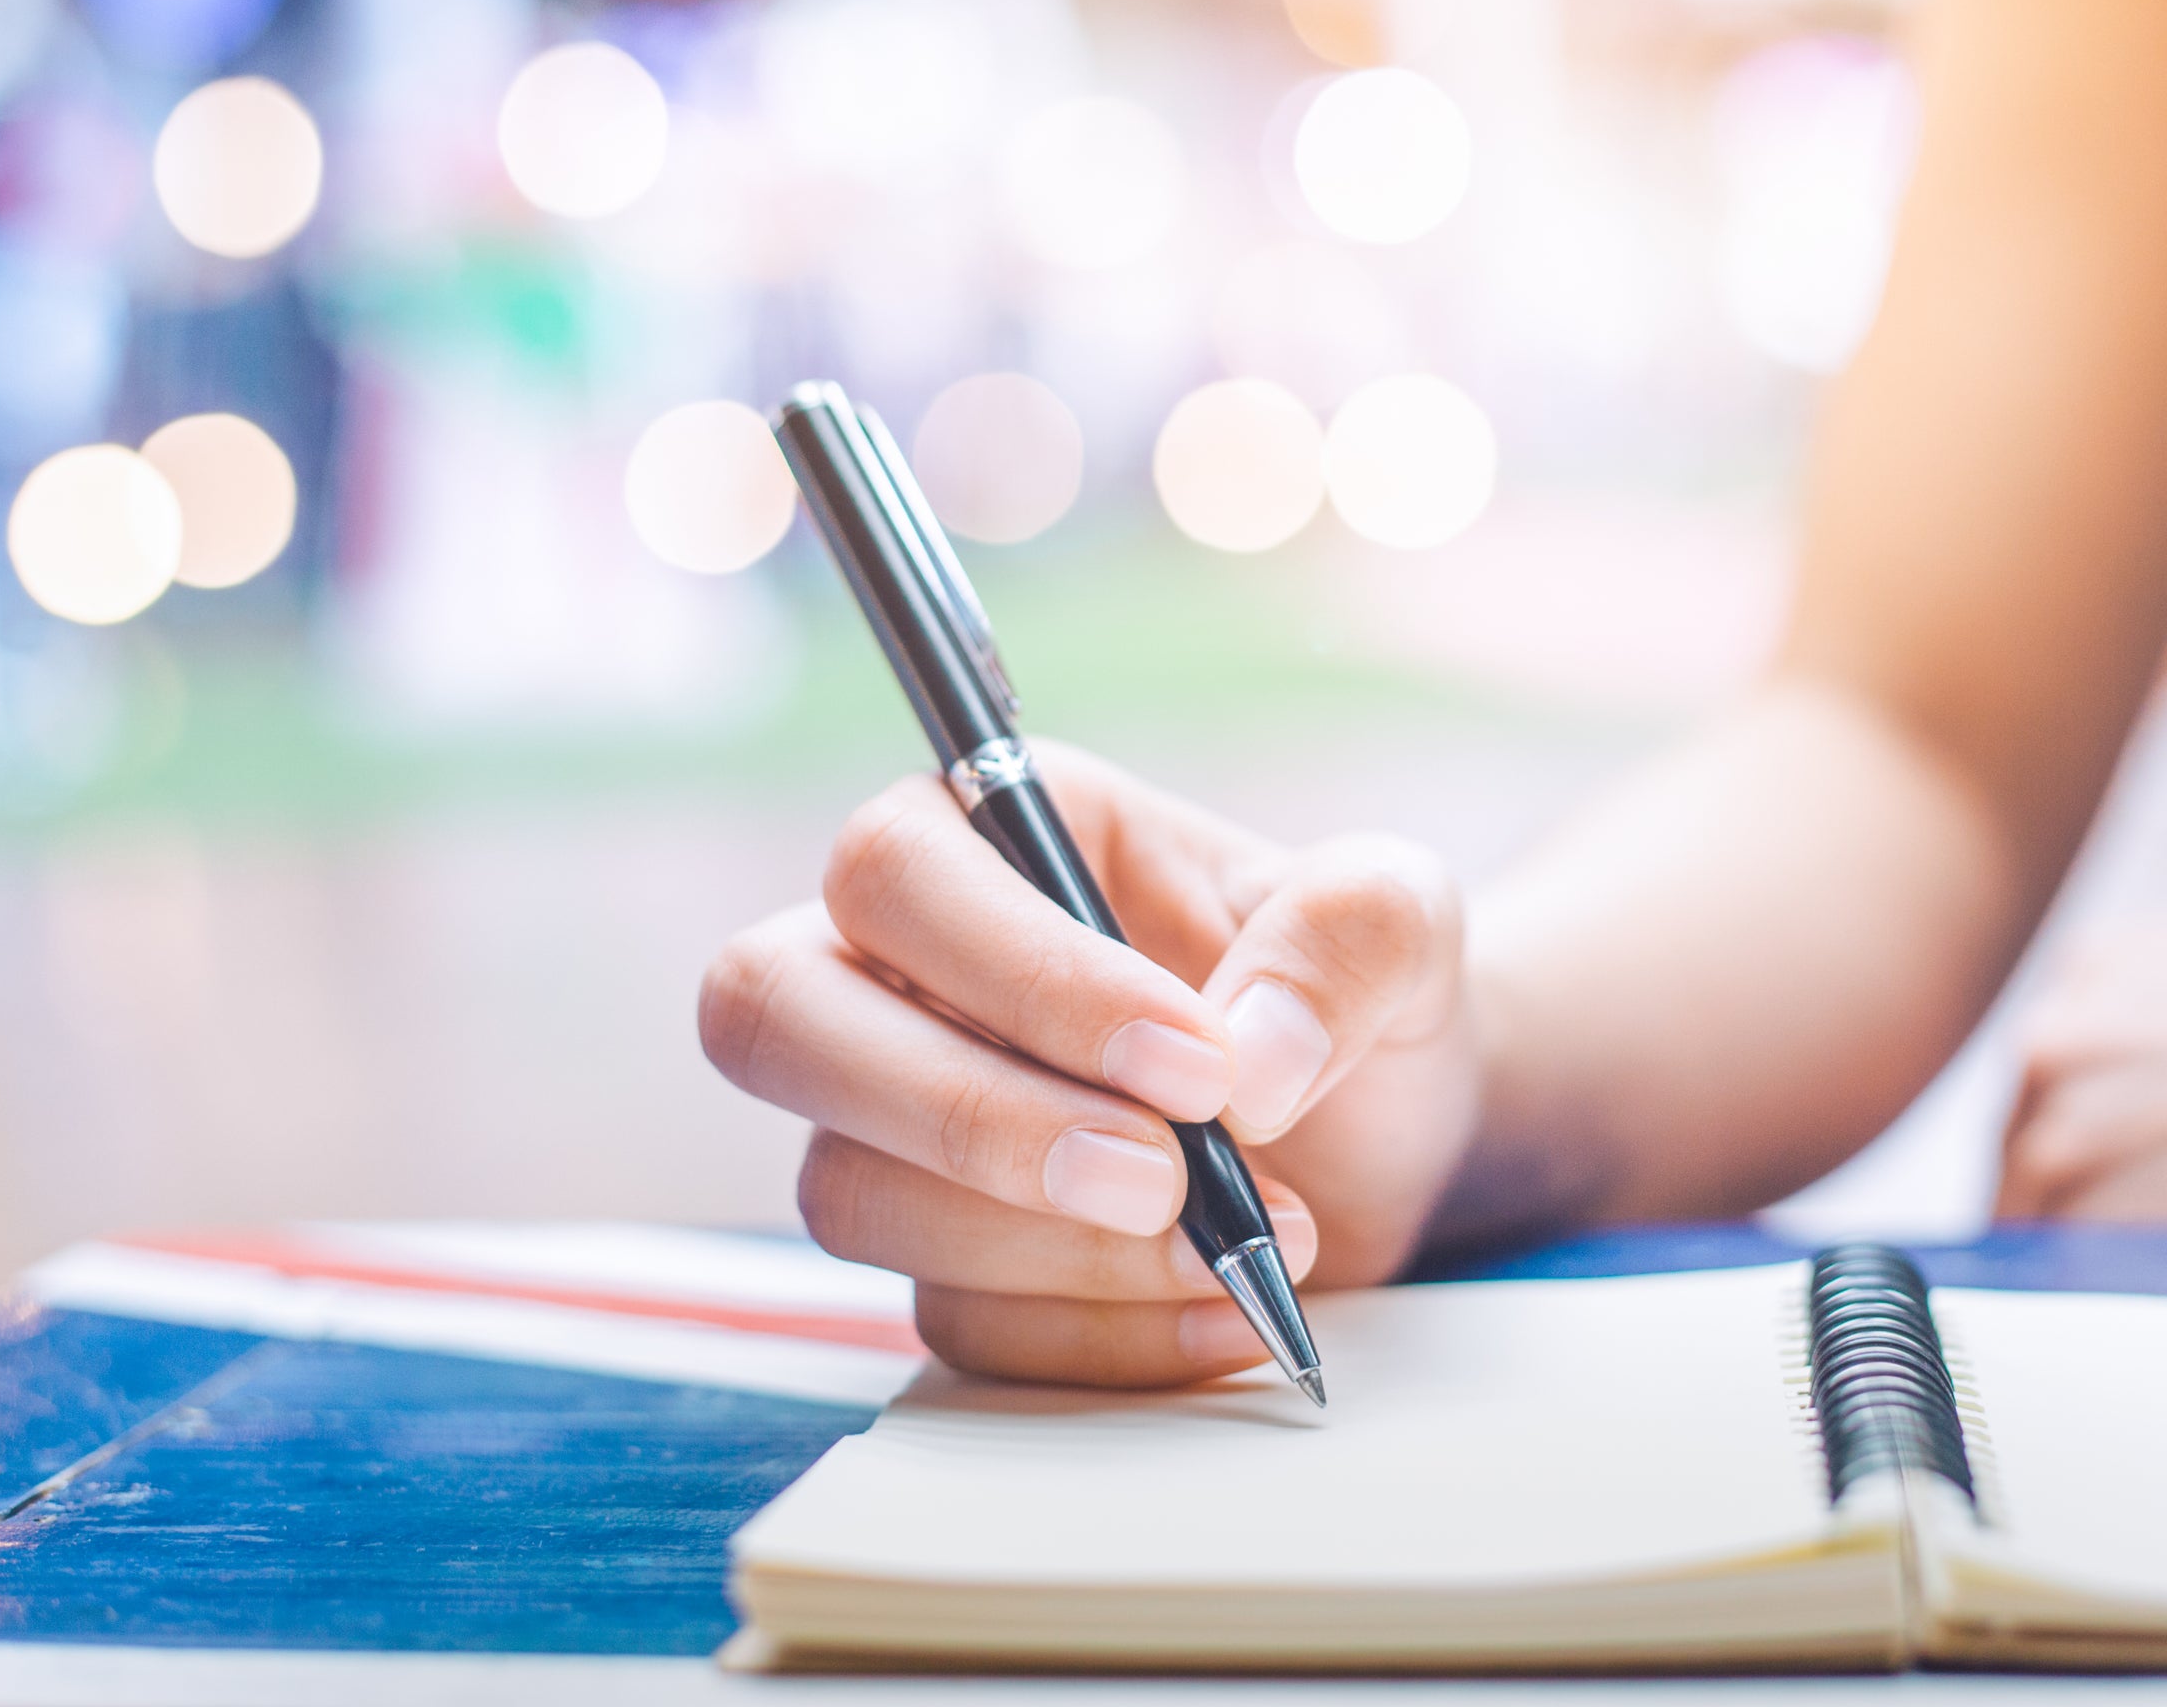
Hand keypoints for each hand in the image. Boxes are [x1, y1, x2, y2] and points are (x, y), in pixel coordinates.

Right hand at [699, 741, 1480, 1386]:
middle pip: (772, 1020)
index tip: (1198, 1066)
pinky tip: (1224, 1313)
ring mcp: (893, 1125)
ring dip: (1053, 1247)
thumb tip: (1253, 1062)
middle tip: (1158, 1180)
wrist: (1375, 1123)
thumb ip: (1348, 937)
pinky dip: (1098, 1336)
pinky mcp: (938, 1259)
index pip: (896, 873)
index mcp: (987, 830)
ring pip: (852, 1195)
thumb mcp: (1394, 916)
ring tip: (1245, 1242)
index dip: (1025, 978)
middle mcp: (898, 969)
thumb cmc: (1343, 984)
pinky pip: (952, 1322)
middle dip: (968, 1119)